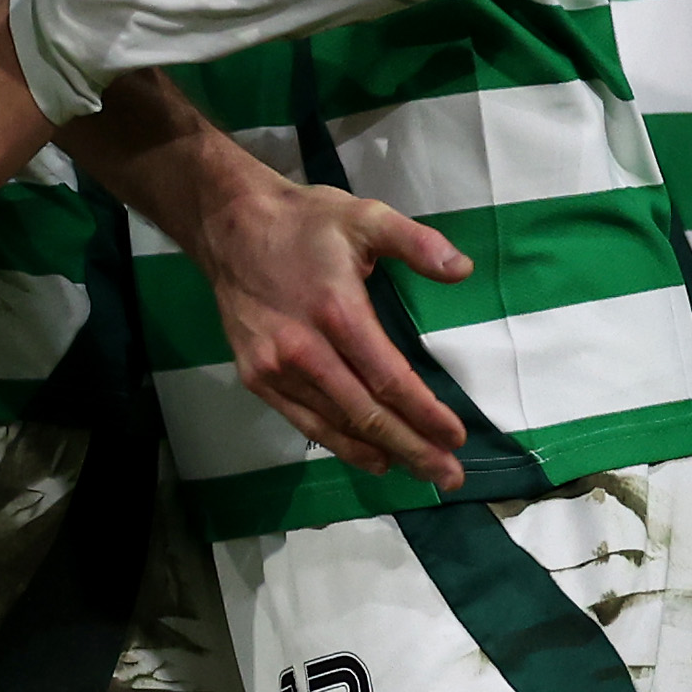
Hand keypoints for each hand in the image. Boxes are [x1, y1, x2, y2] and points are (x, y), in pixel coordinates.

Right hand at [185, 172, 473, 488]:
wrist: (227, 225)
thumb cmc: (303, 222)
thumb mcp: (365, 217)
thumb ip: (417, 243)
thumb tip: (463, 271)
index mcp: (337, 311)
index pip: (389, 379)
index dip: (425, 414)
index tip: (457, 436)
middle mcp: (303, 349)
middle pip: (367, 415)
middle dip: (413, 449)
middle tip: (450, 475)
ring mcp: (274, 368)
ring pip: (336, 424)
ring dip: (382, 453)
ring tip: (420, 471)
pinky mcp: (255, 376)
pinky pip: (304, 421)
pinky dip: (340, 444)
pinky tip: (370, 457)